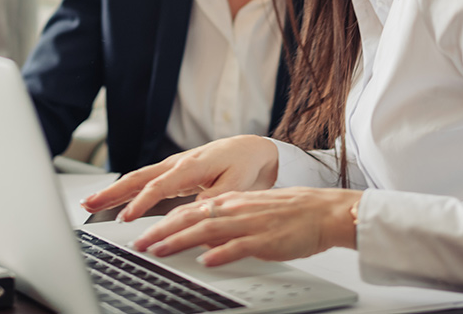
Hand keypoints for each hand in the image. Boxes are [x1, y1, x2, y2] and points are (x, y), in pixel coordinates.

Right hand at [81, 135, 278, 221]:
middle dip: (112, 192)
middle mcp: (177, 164)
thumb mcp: (236, 185)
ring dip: (113, 191)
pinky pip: (144, 182)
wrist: (251, 150)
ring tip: (89, 203)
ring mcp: (172, 167)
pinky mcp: (172, 173)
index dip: (141, 202)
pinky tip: (113, 200)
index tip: (126, 217)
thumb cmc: (244, 165)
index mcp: (191, 165)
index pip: (159, 185)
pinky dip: (126, 191)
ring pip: (137, 179)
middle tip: (89, 204)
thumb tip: (194, 215)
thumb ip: (213, 199)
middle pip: (138, 178)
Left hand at [133, 187, 362, 265]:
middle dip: (161, 231)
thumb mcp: (251, 212)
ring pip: (207, 230)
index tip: (143, 233)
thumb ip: (226, 221)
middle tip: (138, 244)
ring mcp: (249, 224)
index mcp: (231, 202)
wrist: (323, 211)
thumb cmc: (290, 214)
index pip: (190, 210)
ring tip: (159, 251)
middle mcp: (235, 209)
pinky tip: (206, 261)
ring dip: (180, 241)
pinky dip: (220, 253)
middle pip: (191, 218)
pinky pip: (239, 246)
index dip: (163, 222)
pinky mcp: (266, 240)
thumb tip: (201, 237)